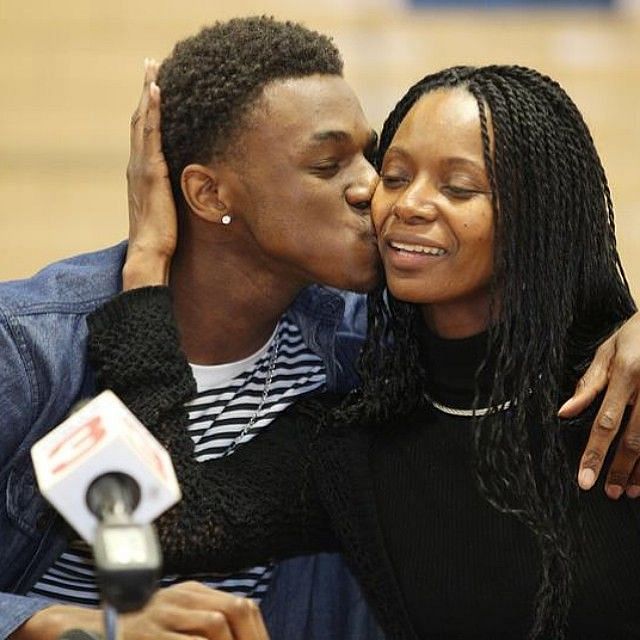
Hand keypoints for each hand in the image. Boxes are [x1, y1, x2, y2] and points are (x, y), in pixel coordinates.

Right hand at [11, 581, 268, 639]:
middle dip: (248, 638)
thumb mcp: (174, 619)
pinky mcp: (147, 634)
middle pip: (234, 609)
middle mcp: (182, 599)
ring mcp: (165, 615)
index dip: (255, 633)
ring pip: (216, 623)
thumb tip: (241, 635)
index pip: (240, 607)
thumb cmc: (138, 632)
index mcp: (193, 594)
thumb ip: (202, 624)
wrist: (88, 631)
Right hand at [124, 57, 177, 289]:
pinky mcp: (151, 172)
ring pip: (143, 122)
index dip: (148, 109)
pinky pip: (151, 135)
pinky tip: (158, 92)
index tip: (154, 87)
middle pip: (140, 120)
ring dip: (148, 93)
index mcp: (141, 172)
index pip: (144, 133)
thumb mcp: (167, 208)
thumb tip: (189, 187)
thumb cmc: (161, 236)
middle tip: (151, 65)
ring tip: (153, 68)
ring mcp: (142, 167)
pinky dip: (153, 112)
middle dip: (146, 92)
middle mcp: (137, 165)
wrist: (150, 251)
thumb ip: (172, 192)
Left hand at [558, 311, 639, 498]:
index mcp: (628, 373)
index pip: (606, 421)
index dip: (594, 452)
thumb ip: (589, 383)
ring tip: (631, 491)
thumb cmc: (638, 333)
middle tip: (608, 492)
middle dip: (620, 469)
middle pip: (634, 439)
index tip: (583, 477)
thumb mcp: (608, 349)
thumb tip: (564, 412)